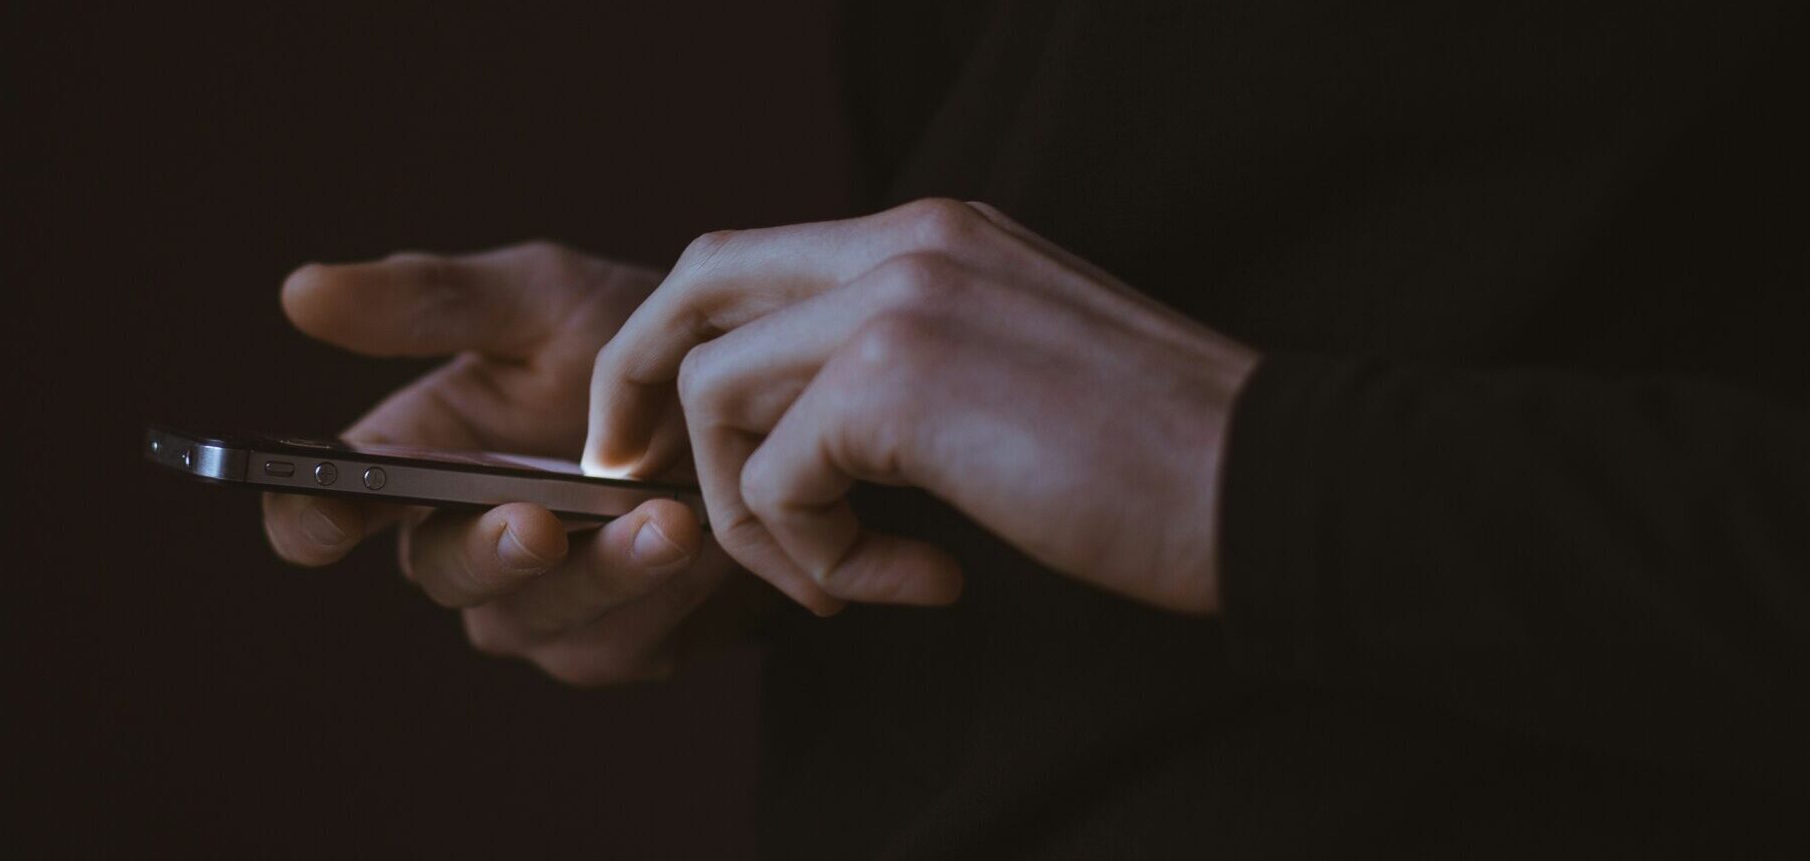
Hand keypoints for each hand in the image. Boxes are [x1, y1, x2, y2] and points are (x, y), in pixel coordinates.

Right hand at [263, 241, 780, 684]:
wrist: (760, 399)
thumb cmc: (633, 338)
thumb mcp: (540, 298)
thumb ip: (430, 301)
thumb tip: (299, 291)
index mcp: (415, 460)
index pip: (327, 510)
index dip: (311, 519)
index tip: (328, 512)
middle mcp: (461, 543)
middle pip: (439, 574)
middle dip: (487, 551)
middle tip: (537, 524)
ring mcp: (536, 606)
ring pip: (533, 619)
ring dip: (600, 574)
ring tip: (667, 519)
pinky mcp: (616, 645)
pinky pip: (619, 641)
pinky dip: (663, 593)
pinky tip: (706, 541)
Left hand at [584, 200, 1259, 613]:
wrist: (1267, 485)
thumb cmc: (1156, 459)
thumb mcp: (1009, 371)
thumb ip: (904, 366)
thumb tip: (798, 433)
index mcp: (933, 232)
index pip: (748, 259)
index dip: (680, 344)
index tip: (659, 434)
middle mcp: (905, 240)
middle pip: (695, 287)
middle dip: (637, 386)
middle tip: (632, 477)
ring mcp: (896, 298)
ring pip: (716, 393)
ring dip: (754, 512)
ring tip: (841, 578)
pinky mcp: (895, 381)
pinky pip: (778, 480)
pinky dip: (817, 558)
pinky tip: (914, 582)